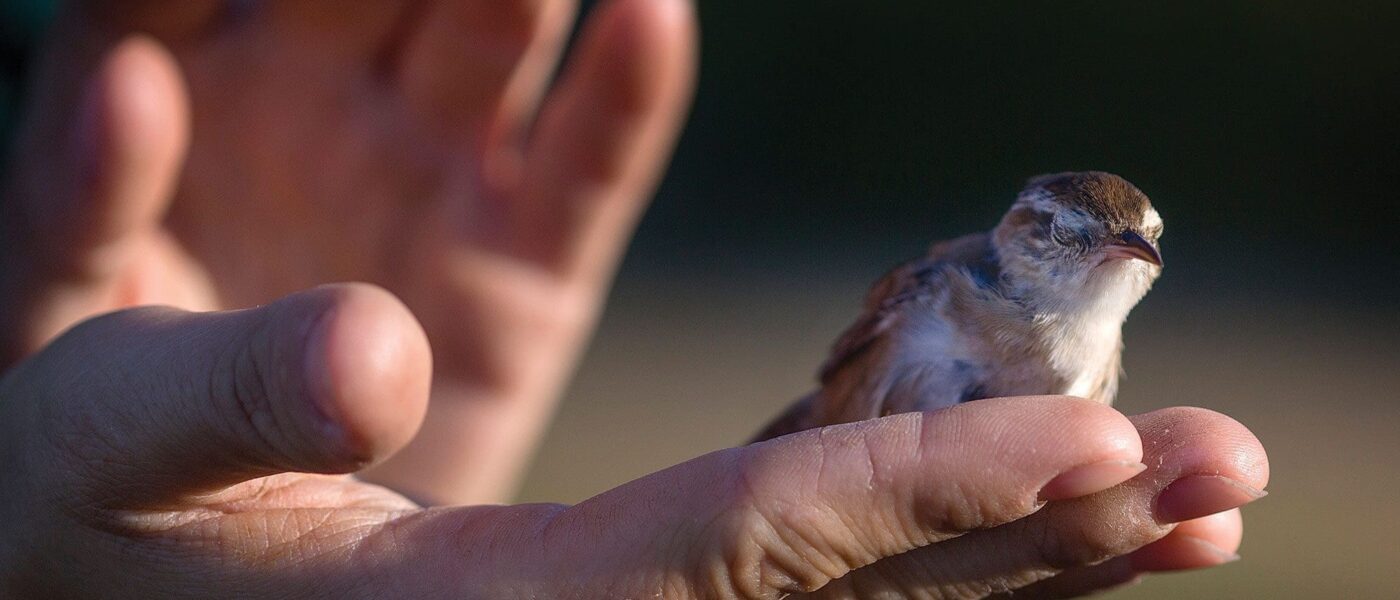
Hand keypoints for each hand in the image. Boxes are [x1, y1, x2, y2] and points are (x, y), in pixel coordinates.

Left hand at [0, 0, 696, 504]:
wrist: (254, 571)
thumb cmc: (119, 483)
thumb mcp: (108, 425)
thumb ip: (193, 356)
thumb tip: (287, 257)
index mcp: (154, 113)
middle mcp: (303, 117)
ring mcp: (423, 179)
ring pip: (483, 43)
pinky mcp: (522, 261)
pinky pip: (584, 165)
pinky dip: (623, 95)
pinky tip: (652, 17)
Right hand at [0, 286, 1267, 597]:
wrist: (90, 590)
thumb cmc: (73, 524)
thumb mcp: (101, 446)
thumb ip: (220, 395)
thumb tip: (369, 349)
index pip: (744, 550)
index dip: (918, 490)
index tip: (1093, 443)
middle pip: (855, 594)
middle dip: (1042, 535)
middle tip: (1222, 475)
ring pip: (858, 597)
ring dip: (1026, 547)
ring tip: (1184, 506)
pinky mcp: (609, 583)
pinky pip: (801, 565)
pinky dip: (930, 527)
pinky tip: (1030, 500)